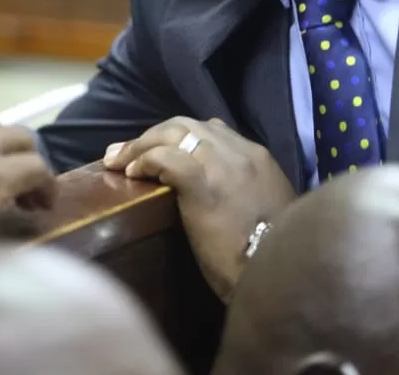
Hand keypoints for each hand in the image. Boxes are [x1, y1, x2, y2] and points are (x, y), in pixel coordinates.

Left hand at [103, 117, 294, 300]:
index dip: (178, 137)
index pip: (210, 130)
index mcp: (256, 157)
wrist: (280, 274)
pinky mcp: (203, 183)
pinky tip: (132, 173)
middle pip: (185, 125)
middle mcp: (240, 151)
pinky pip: (166, 157)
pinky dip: (145, 160)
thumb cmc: (272, 252)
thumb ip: (245, 189)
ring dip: (140, 145)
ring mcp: (222, 164)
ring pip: (172, 133)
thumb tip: (218, 189)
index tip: (158, 149)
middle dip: (152, 135)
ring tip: (118, 160)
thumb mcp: (265, 209)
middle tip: (125, 152)